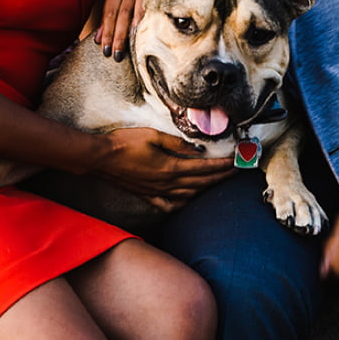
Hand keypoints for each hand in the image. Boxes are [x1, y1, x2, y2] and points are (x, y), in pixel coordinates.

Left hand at [93, 0, 143, 60]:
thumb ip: (107, 17)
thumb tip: (97, 39)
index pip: (108, 13)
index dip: (105, 32)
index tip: (104, 49)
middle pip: (119, 15)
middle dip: (115, 36)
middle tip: (114, 54)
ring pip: (131, 13)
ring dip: (127, 33)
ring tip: (124, 49)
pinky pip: (147, 8)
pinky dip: (142, 21)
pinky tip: (139, 33)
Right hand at [96, 126, 233, 201]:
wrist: (101, 158)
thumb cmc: (125, 143)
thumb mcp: (152, 135)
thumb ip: (176, 142)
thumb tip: (196, 149)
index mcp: (170, 167)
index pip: (203, 168)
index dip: (222, 166)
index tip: (236, 162)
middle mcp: (167, 184)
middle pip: (201, 182)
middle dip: (221, 176)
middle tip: (236, 171)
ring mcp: (157, 192)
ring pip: (189, 194)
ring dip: (206, 188)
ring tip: (219, 181)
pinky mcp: (148, 195)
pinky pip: (170, 204)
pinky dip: (184, 202)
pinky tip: (189, 199)